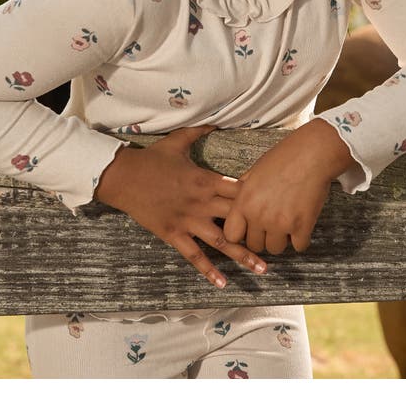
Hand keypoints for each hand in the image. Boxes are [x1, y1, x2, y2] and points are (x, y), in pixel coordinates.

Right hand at [94, 124, 266, 286]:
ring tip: (262, 269)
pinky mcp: (173, 234)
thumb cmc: (150, 159)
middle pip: (238, 218)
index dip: (261, 197)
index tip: (279, 204)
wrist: (123, 177)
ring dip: (243, 256)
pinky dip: (208, 271)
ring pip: (221, 242)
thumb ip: (199, 132)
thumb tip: (215, 122)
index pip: (240, 190)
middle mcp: (202, 202)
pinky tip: (223, 283)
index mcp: (206, 179)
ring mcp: (188, 220)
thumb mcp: (177, 141)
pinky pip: (193, 256)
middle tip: (282, 242)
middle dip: (260, 229)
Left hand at [223, 119, 355, 254]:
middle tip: (271, 224)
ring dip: (281, 239)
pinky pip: (298, 247)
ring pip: (275, 249)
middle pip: (254, 245)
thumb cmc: (284, 157)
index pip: (231, 235)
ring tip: (287, 223)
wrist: (312, 154)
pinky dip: (301, 238)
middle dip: (262, 237)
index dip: (240, 234)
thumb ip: (244, 190)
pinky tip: (302, 225)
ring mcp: (281, 223)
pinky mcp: (302, 227)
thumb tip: (237, 201)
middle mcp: (259, 216)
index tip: (249, 229)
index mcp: (245, 202)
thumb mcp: (254, 171)